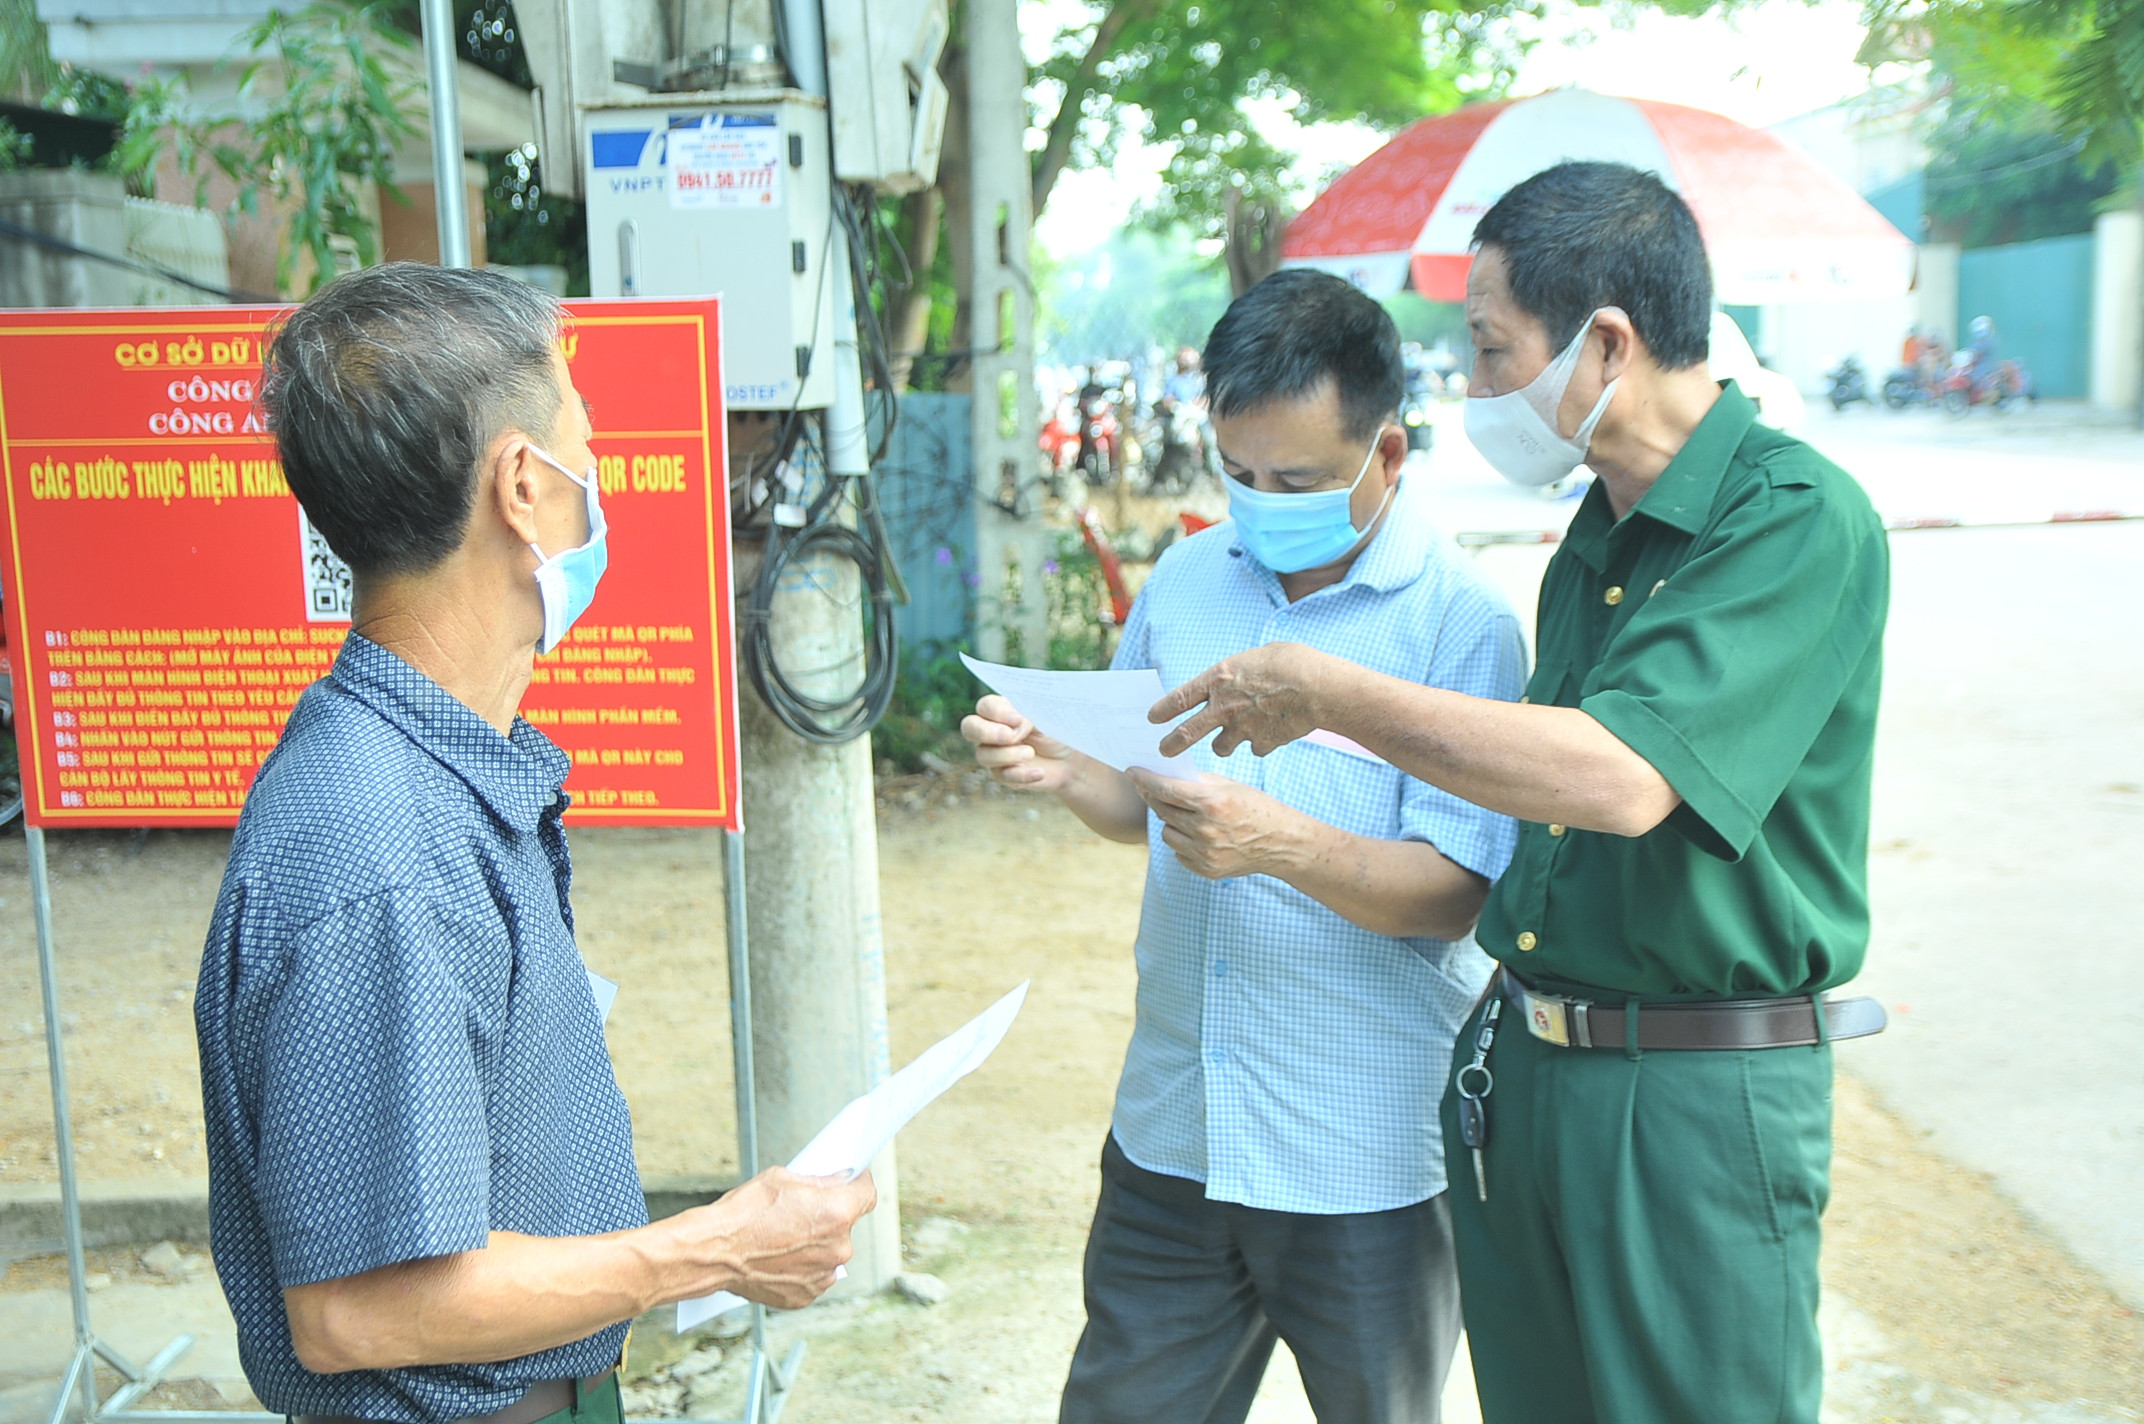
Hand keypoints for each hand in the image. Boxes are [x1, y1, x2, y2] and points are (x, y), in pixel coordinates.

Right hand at [680, 1167, 876, 1310]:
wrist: (713, 1252)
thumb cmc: (743, 1214)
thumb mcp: (784, 1178)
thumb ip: (820, 1181)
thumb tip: (840, 1180)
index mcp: (837, 1213)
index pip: (868, 1194)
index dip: (859, 1185)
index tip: (852, 1183)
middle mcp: (838, 1247)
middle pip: (847, 1225)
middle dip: (830, 1217)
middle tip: (802, 1212)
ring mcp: (824, 1275)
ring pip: (831, 1252)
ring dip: (817, 1244)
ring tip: (785, 1238)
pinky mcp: (807, 1295)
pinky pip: (815, 1275)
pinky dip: (803, 1267)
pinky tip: (780, 1257)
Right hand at [962, 694, 1075, 791]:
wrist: (1070, 760)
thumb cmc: (1056, 732)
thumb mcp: (1046, 720)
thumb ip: (1028, 718)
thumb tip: (1014, 729)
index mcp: (1002, 710)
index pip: (986, 706)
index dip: (997, 712)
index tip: (1017, 719)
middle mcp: (991, 730)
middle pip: (969, 727)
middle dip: (986, 732)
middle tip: (1009, 736)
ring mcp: (994, 753)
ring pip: (983, 755)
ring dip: (1007, 755)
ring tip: (1030, 753)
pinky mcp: (1003, 773)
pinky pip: (1003, 775)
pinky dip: (1022, 774)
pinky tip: (1039, 772)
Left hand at [1128, 770, 1309, 879]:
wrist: (1282, 843)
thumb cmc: (1256, 808)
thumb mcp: (1229, 786)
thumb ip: (1196, 783)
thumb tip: (1164, 776)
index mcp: (1212, 803)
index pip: (1165, 789)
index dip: (1144, 780)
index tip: (1131, 772)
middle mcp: (1205, 830)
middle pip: (1162, 810)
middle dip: (1155, 798)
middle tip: (1153, 790)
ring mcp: (1205, 853)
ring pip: (1167, 832)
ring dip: (1172, 822)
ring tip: (1190, 817)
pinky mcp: (1206, 869)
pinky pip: (1179, 852)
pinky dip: (1184, 842)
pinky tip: (1201, 835)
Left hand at [1151, 643, 1337, 757]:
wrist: (1321, 689)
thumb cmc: (1293, 662)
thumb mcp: (1257, 656)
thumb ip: (1240, 672)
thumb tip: (1236, 678)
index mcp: (1219, 679)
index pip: (1179, 698)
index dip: (1163, 709)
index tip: (1152, 718)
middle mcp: (1224, 707)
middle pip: (1187, 734)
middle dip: (1171, 745)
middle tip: (1163, 751)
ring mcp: (1243, 729)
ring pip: (1221, 747)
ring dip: (1224, 744)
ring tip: (1230, 738)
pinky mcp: (1263, 743)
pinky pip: (1255, 748)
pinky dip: (1259, 743)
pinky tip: (1271, 732)